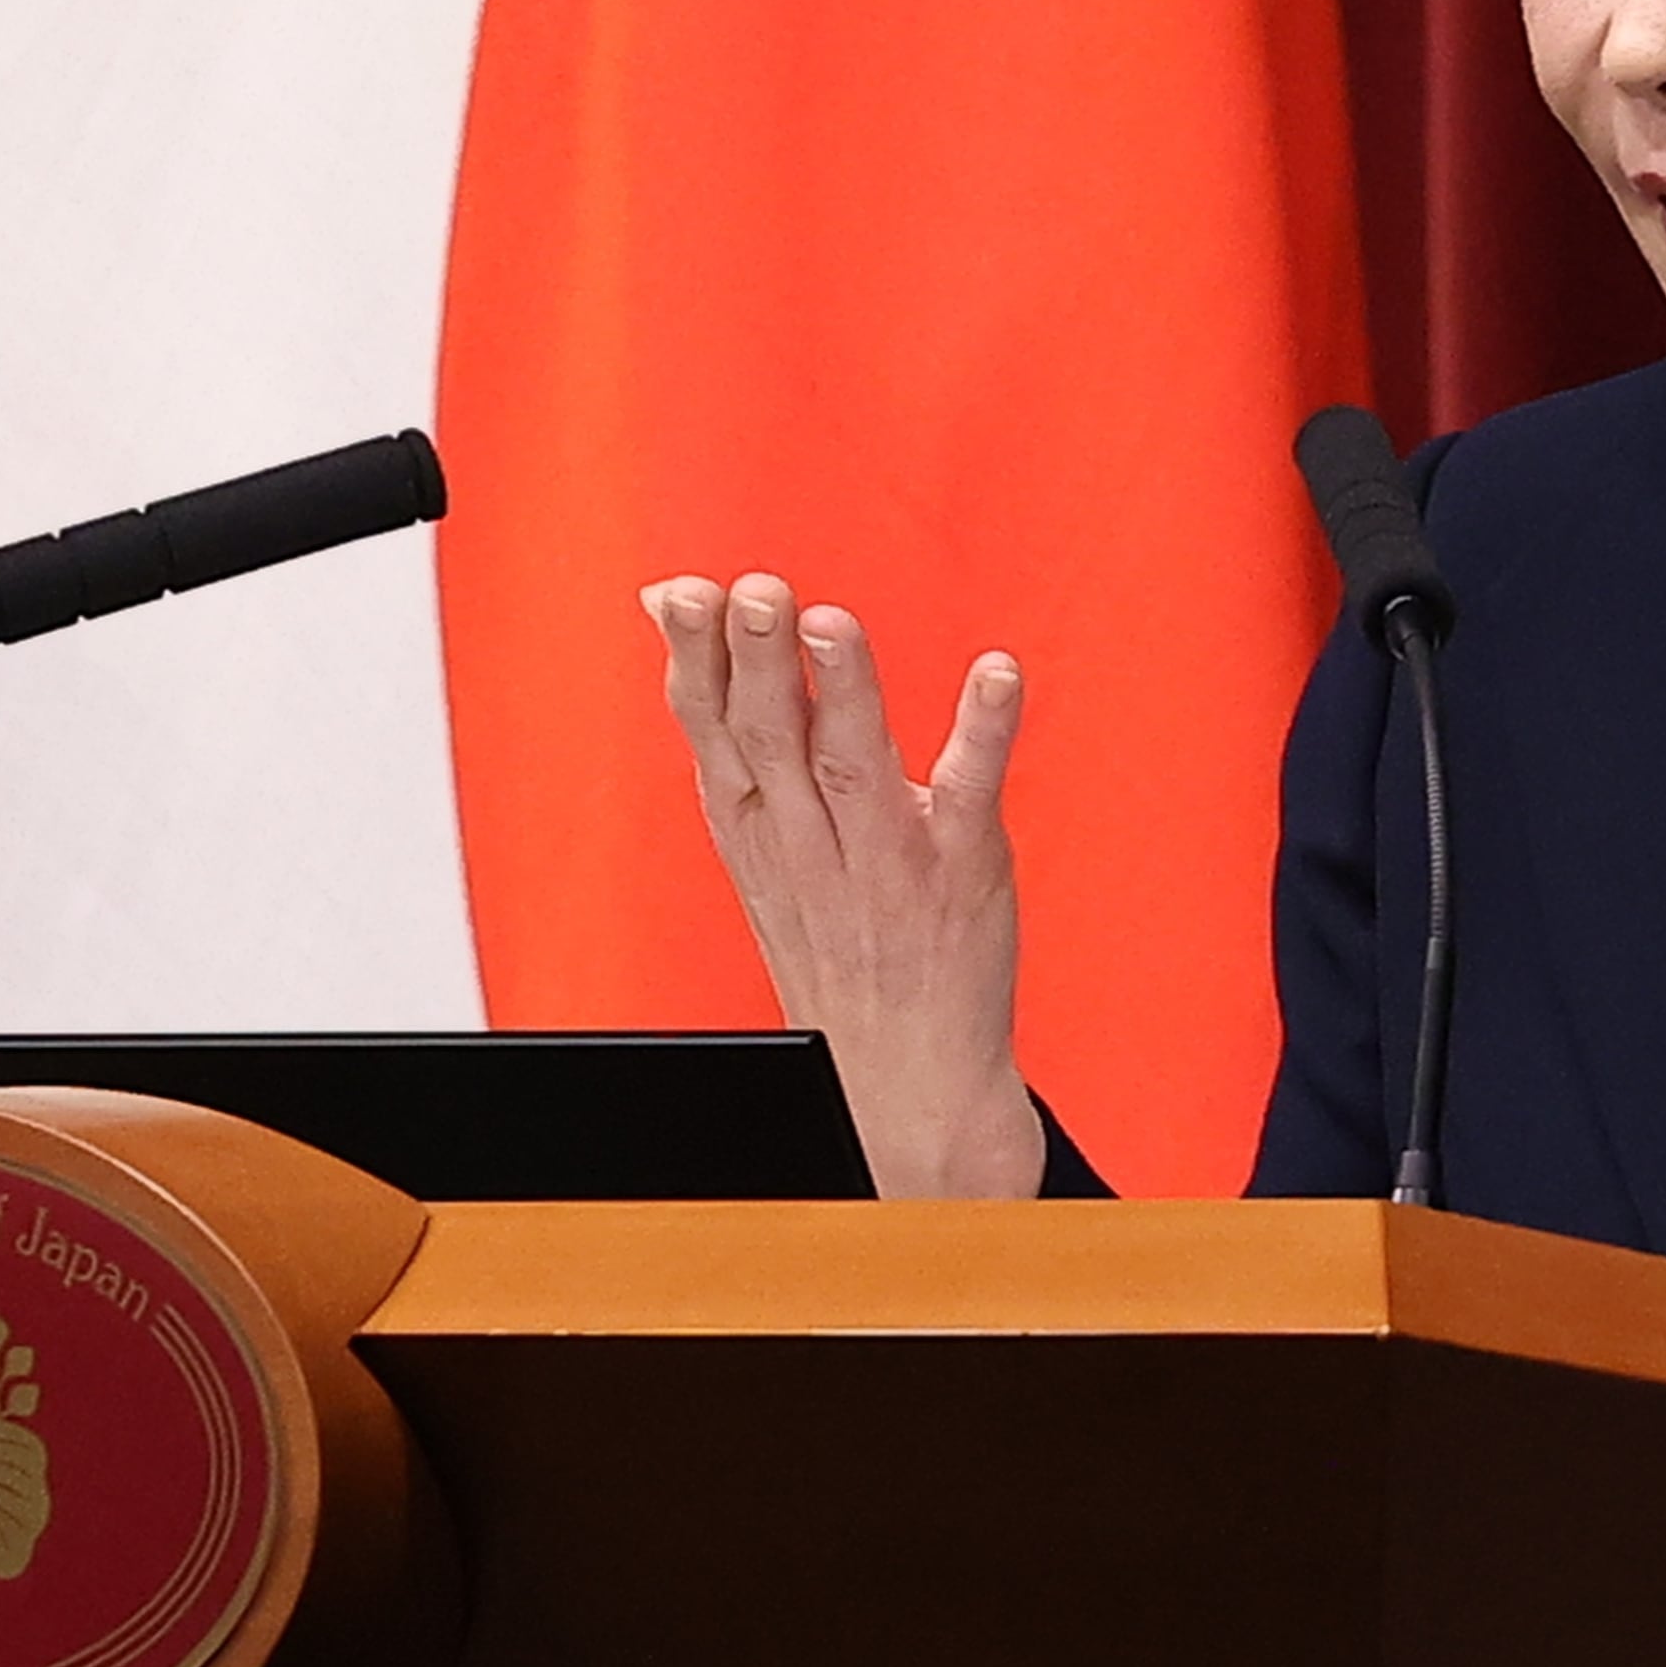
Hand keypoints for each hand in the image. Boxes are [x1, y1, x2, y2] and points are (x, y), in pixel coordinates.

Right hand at [642, 572, 1047, 1199]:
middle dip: (758, 664)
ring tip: (829, 621)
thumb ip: (731, 722)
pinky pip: (969, 791)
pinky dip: (983, 730)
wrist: (907, 1076)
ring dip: (842, 691)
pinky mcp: (960, 866)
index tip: (680, 593)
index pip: (714, 732)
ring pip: (854, 763)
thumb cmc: (835, 934)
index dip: (695, 662)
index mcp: (757, 828)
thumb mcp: (760, 838)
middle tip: (754, 590)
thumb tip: (668, 603)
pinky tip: (997, 672)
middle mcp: (811, 841)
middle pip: (774, 739)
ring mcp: (887, 857)